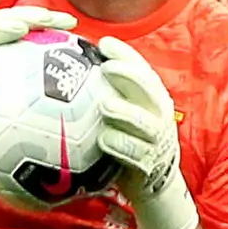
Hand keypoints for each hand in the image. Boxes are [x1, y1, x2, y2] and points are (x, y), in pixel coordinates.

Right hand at [0, 3, 65, 160]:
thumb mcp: (3, 110)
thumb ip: (29, 105)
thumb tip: (68, 116)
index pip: (22, 28)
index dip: (46, 22)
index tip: (72, 26)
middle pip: (4, 23)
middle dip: (29, 16)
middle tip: (52, 18)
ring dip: (0, 27)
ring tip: (21, 28)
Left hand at [84, 39, 198, 228]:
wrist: (152, 185)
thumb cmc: (128, 144)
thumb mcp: (122, 117)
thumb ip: (105, 96)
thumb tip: (67, 74)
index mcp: (153, 99)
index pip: (143, 69)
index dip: (126, 54)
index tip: (104, 43)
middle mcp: (160, 115)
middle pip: (150, 88)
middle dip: (129, 75)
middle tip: (105, 68)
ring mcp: (158, 140)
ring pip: (146, 122)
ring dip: (126, 112)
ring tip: (105, 105)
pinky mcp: (151, 164)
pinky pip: (137, 153)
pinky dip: (120, 145)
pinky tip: (103, 139)